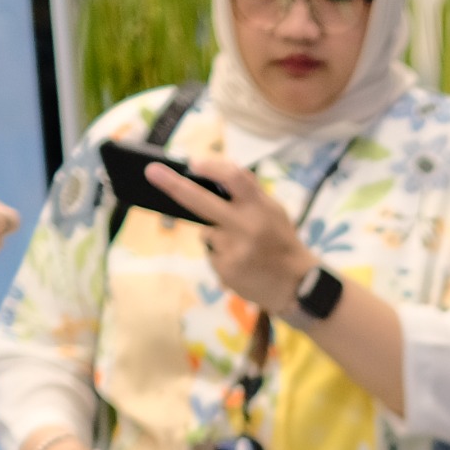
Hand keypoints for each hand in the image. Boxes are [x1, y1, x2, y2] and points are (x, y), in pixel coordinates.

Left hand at [152, 160, 315, 315]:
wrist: (298, 286)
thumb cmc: (282, 242)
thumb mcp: (274, 211)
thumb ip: (248, 194)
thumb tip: (212, 173)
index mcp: (260, 207)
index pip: (235, 178)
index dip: (212, 168)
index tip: (192, 163)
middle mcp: (246, 227)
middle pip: (201, 202)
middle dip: (173, 185)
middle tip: (151, 172)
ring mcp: (233, 250)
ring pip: (207, 233)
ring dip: (216, 235)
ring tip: (243, 247)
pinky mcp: (226, 270)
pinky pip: (212, 254)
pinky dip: (221, 255)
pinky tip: (241, 263)